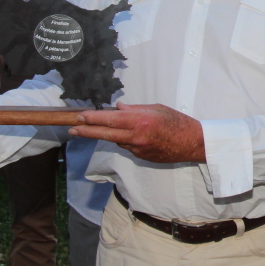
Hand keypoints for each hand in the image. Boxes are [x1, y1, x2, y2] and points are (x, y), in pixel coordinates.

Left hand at [69, 102, 204, 163]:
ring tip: (106, 127)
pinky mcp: (140, 157)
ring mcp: (137, 149)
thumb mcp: (156, 109)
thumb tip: (117, 108)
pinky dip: (124, 140)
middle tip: (72, 128)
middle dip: (86, 131)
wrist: (192, 143)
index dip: (92, 118)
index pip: (109, 119)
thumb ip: (134, 109)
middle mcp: (135, 136)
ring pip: (116, 141)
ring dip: (109, 134)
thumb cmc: (177, 122)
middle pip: (104, 134)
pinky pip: (127, 146)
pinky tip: (132, 135)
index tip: (79, 116)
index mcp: (140, 121)